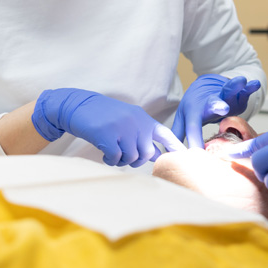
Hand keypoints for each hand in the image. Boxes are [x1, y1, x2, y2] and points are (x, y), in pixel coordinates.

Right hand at [32, 88, 184, 167]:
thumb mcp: (127, 120)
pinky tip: (105, 154)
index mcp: (143, 119)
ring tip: (113, 154)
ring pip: (131, 157)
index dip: (177, 148)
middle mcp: (136, 123)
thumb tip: (155, 155)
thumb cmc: (104, 115)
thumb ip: (142, 134)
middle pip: (147, 153)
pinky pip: (116, 159)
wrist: (79, 106)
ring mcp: (122, 129)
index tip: (189, 158)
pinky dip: (111, 160)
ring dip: (122, 161)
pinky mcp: (108, 136)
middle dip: (137, 160)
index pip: (166, 135)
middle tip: (125, 157)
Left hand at [171, 74, 261, 148]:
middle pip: (211, 104)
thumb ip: (178, 135)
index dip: (195, 140)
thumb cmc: (195, 107)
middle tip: (221, 109)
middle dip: (216, 106)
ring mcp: (223, 95)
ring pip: (228, 91)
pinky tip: (253, 83)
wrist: (205, 85)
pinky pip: (243, 89)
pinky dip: (249, 87)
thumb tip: (167, 154)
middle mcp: (208, 102)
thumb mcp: (184, 120)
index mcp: (194, 111)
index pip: (193, 128)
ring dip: (234, 87)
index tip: (197, 153)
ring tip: (241, 81)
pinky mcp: (235, 92)